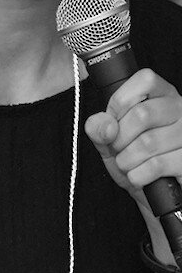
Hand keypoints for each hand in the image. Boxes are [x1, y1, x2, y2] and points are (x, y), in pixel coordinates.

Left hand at [85, 69, 181, 257]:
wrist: (150, 193)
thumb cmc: (132, 159)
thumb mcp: (108, 140)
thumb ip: (99, 127)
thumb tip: (106, 125)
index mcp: (162, 95)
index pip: (145, 80)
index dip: (120, 101)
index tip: (113, 121)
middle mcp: (180, 110)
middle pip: (143, 114)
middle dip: (119, 137)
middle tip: (117, 148)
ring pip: (149, 142)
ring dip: (127, 159)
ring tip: (127, 163)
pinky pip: (158, 165)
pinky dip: (138, 174)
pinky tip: (139, 176)